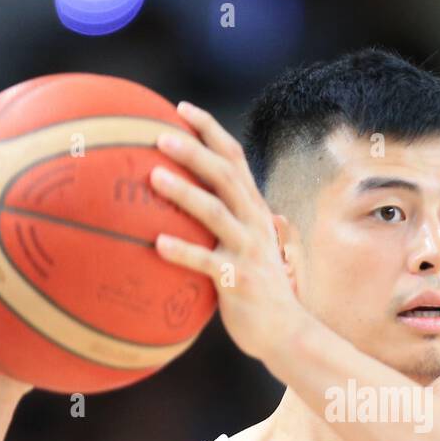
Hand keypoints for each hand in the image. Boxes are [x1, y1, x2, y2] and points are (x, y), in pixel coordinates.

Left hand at [148, 102, 311, 362]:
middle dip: (195, 151)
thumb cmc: (256, 289)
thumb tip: (183, 204)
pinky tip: (158, 244)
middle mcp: (255, 223)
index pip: (234, 158)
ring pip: (216, 213)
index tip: (180, 107)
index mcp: (254, 209)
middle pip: (226, 176)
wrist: (286, 333)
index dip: (209, 130)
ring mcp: (249, 251)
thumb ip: (222, 223)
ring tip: (153, 178)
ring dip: (186, 193)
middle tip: (159, 134)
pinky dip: (183, 252)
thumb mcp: (245, 247)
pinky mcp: (240, 281)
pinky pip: (208, 263)